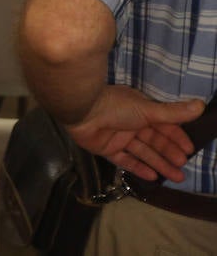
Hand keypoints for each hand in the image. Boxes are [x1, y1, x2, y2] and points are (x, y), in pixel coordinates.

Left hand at [64, 85, 205, 182]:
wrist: (82, 111)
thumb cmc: (116, 106)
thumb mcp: (147, 109)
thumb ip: (172, 113)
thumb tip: (200, 106)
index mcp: (140, 110)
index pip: (163, 125)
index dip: (176, 137)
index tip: (189, 150)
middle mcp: (130, 123)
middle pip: (154, 141)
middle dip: (169, 153)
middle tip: (183, 166)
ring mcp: (118, 137)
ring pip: (142, 152)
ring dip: (159, 163)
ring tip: (177, 177)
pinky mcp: (106, 149)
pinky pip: (125, 160)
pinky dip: (138, 168)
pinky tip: (152, 177)